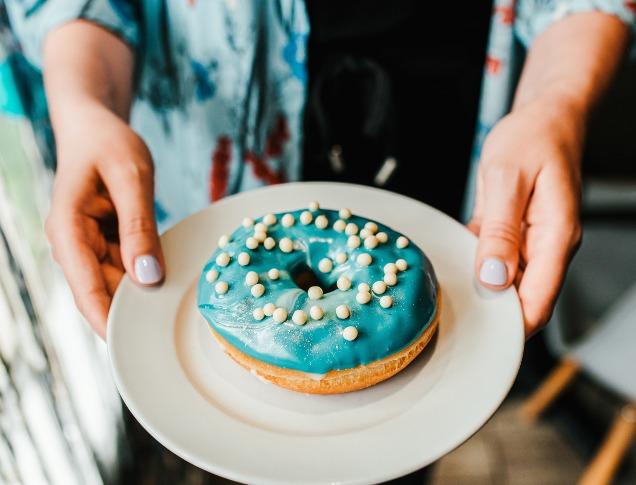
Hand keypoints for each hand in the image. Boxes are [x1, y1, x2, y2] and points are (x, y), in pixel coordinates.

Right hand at [45, 104, 163, 337]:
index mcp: (68, 229)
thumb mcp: (132, 178)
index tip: (134, 349)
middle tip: (169, 335)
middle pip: (100, 293)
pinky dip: (144, 277)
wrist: (95, 127)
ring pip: (113, 285)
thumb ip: (139, 227)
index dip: (109, 321)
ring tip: (175, 313)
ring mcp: (86, 247)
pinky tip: (168, 285)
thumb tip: (147, 278)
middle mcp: (71, 245)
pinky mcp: (102, 244)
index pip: (86, 288)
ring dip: (140, 297)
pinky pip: (123, 270)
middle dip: (131, 314)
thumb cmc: (110, 144)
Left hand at [468, 95, 582, 336]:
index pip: (539, 301)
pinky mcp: (516, 236)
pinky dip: (476, 269)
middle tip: (451, 327)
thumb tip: (495, 279)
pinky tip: (452, 272)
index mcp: (555, 237)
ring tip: (445, 306)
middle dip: (493, 318)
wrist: (545, 118)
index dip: (512, 328)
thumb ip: (501, 230)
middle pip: (524, 301)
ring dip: (482, 296)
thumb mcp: (507, 179)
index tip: (478, 340)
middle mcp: (548, 247)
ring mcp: (533, 244)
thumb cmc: (532, 138)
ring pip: (508, 286)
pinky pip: (496, 264)